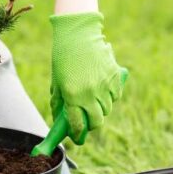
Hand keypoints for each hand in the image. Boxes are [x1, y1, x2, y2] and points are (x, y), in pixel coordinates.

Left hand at [50, 12, 127, 144]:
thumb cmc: (64, 57)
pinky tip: (103, 91)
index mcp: (72, 96)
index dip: (77, 135)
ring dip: (100, 111)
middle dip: (90, 126)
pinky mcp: (114, 78)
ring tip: (93, 103)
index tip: (76, 138)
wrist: (79, 35)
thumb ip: (59, 102)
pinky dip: (110, 98)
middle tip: (86, 123)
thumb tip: (59, 118)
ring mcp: (104, 86)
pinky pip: (115, 96)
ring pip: (107, 110)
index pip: (77, 125)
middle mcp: (89, 94)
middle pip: (96, 122)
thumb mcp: (57, 81)